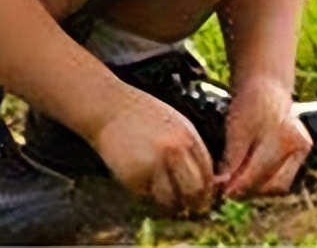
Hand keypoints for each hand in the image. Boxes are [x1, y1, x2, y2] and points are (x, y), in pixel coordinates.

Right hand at [93, 89, 214, 214]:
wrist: (109, 109)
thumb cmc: (143, 115)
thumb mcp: (175, 124)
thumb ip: (190, 148)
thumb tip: (206, 178)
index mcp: (188, 137)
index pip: (207, 174)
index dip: (207, 190)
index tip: (203, 198)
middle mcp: (174, 152)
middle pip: (195, 191)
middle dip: (195, 203)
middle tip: (190, 208)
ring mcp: (154, 165)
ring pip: (171, 201)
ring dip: (171, 204)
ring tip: (166, 199)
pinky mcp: (134, 178)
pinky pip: (147, 197)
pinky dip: (149, 196)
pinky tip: (145, 184)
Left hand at [216, 77, 312, 198]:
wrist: (267, 86)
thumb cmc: (250, 104)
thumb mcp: (235, 129)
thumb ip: (231, 160)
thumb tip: (222, 187)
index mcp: (283, 137)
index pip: (259, 174)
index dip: (238, 187)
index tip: (221, 192)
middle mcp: (299, 146)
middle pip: (273, 185)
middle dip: (249, 192)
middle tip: (228, 191)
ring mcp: (303, 150)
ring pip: (280, 185)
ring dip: (258, 189)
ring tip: (238, 184)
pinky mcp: (302, 152)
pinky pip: (284, 177)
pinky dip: (267, 181)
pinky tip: (251, 176)